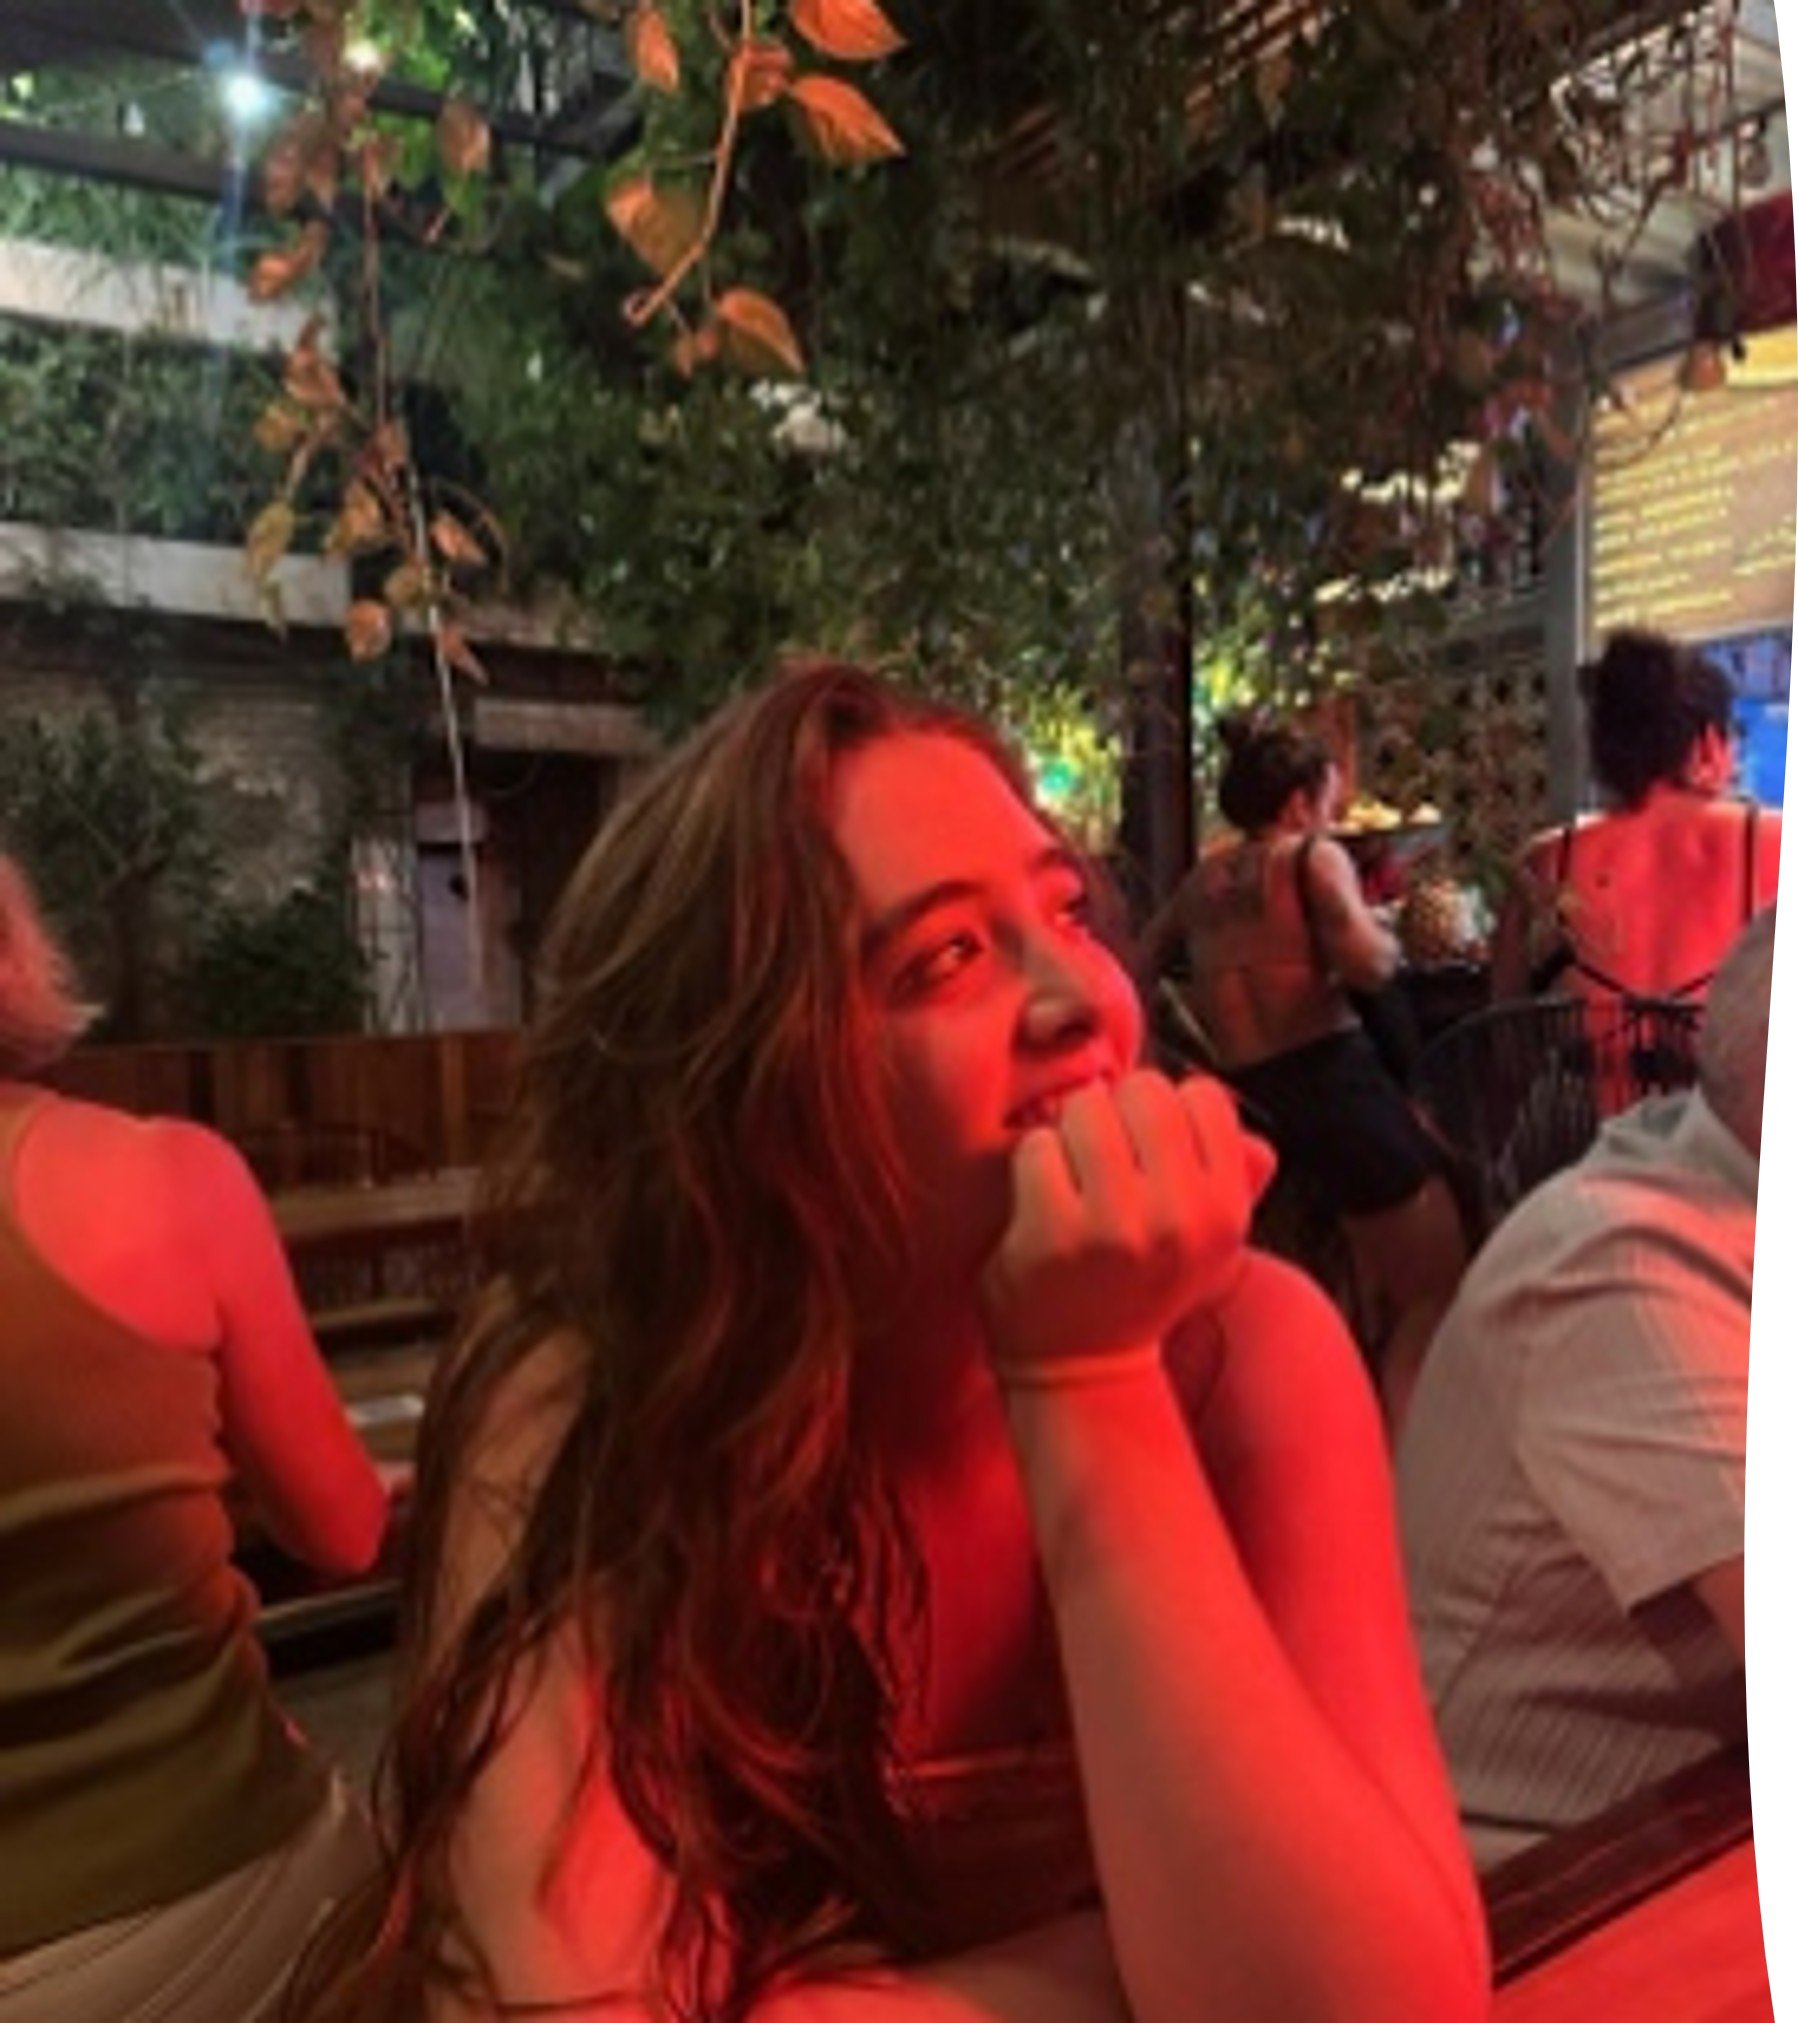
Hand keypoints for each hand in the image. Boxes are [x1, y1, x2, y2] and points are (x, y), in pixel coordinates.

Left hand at [980, 1072, 1275, 1378]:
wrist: (1081, 1367)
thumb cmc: (1141, 1285)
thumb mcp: (1207, 1243)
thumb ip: (1236, 1181)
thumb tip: (1257, 1143)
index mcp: (1226, 1210)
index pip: (1204, 1095)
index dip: (1167, 1112)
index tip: (1148, 1148)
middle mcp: (1180, 1217)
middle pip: (1144, 1090)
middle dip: (1116, 1112)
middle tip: (1102, 1159)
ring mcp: (1115, 1226)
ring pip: (1086, 1108)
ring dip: (1069, 1135)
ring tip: (1072, 1180)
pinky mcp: (1052, 1234)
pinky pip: (1037, 1147)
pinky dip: (1031, 1166)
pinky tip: (1041, 1205)